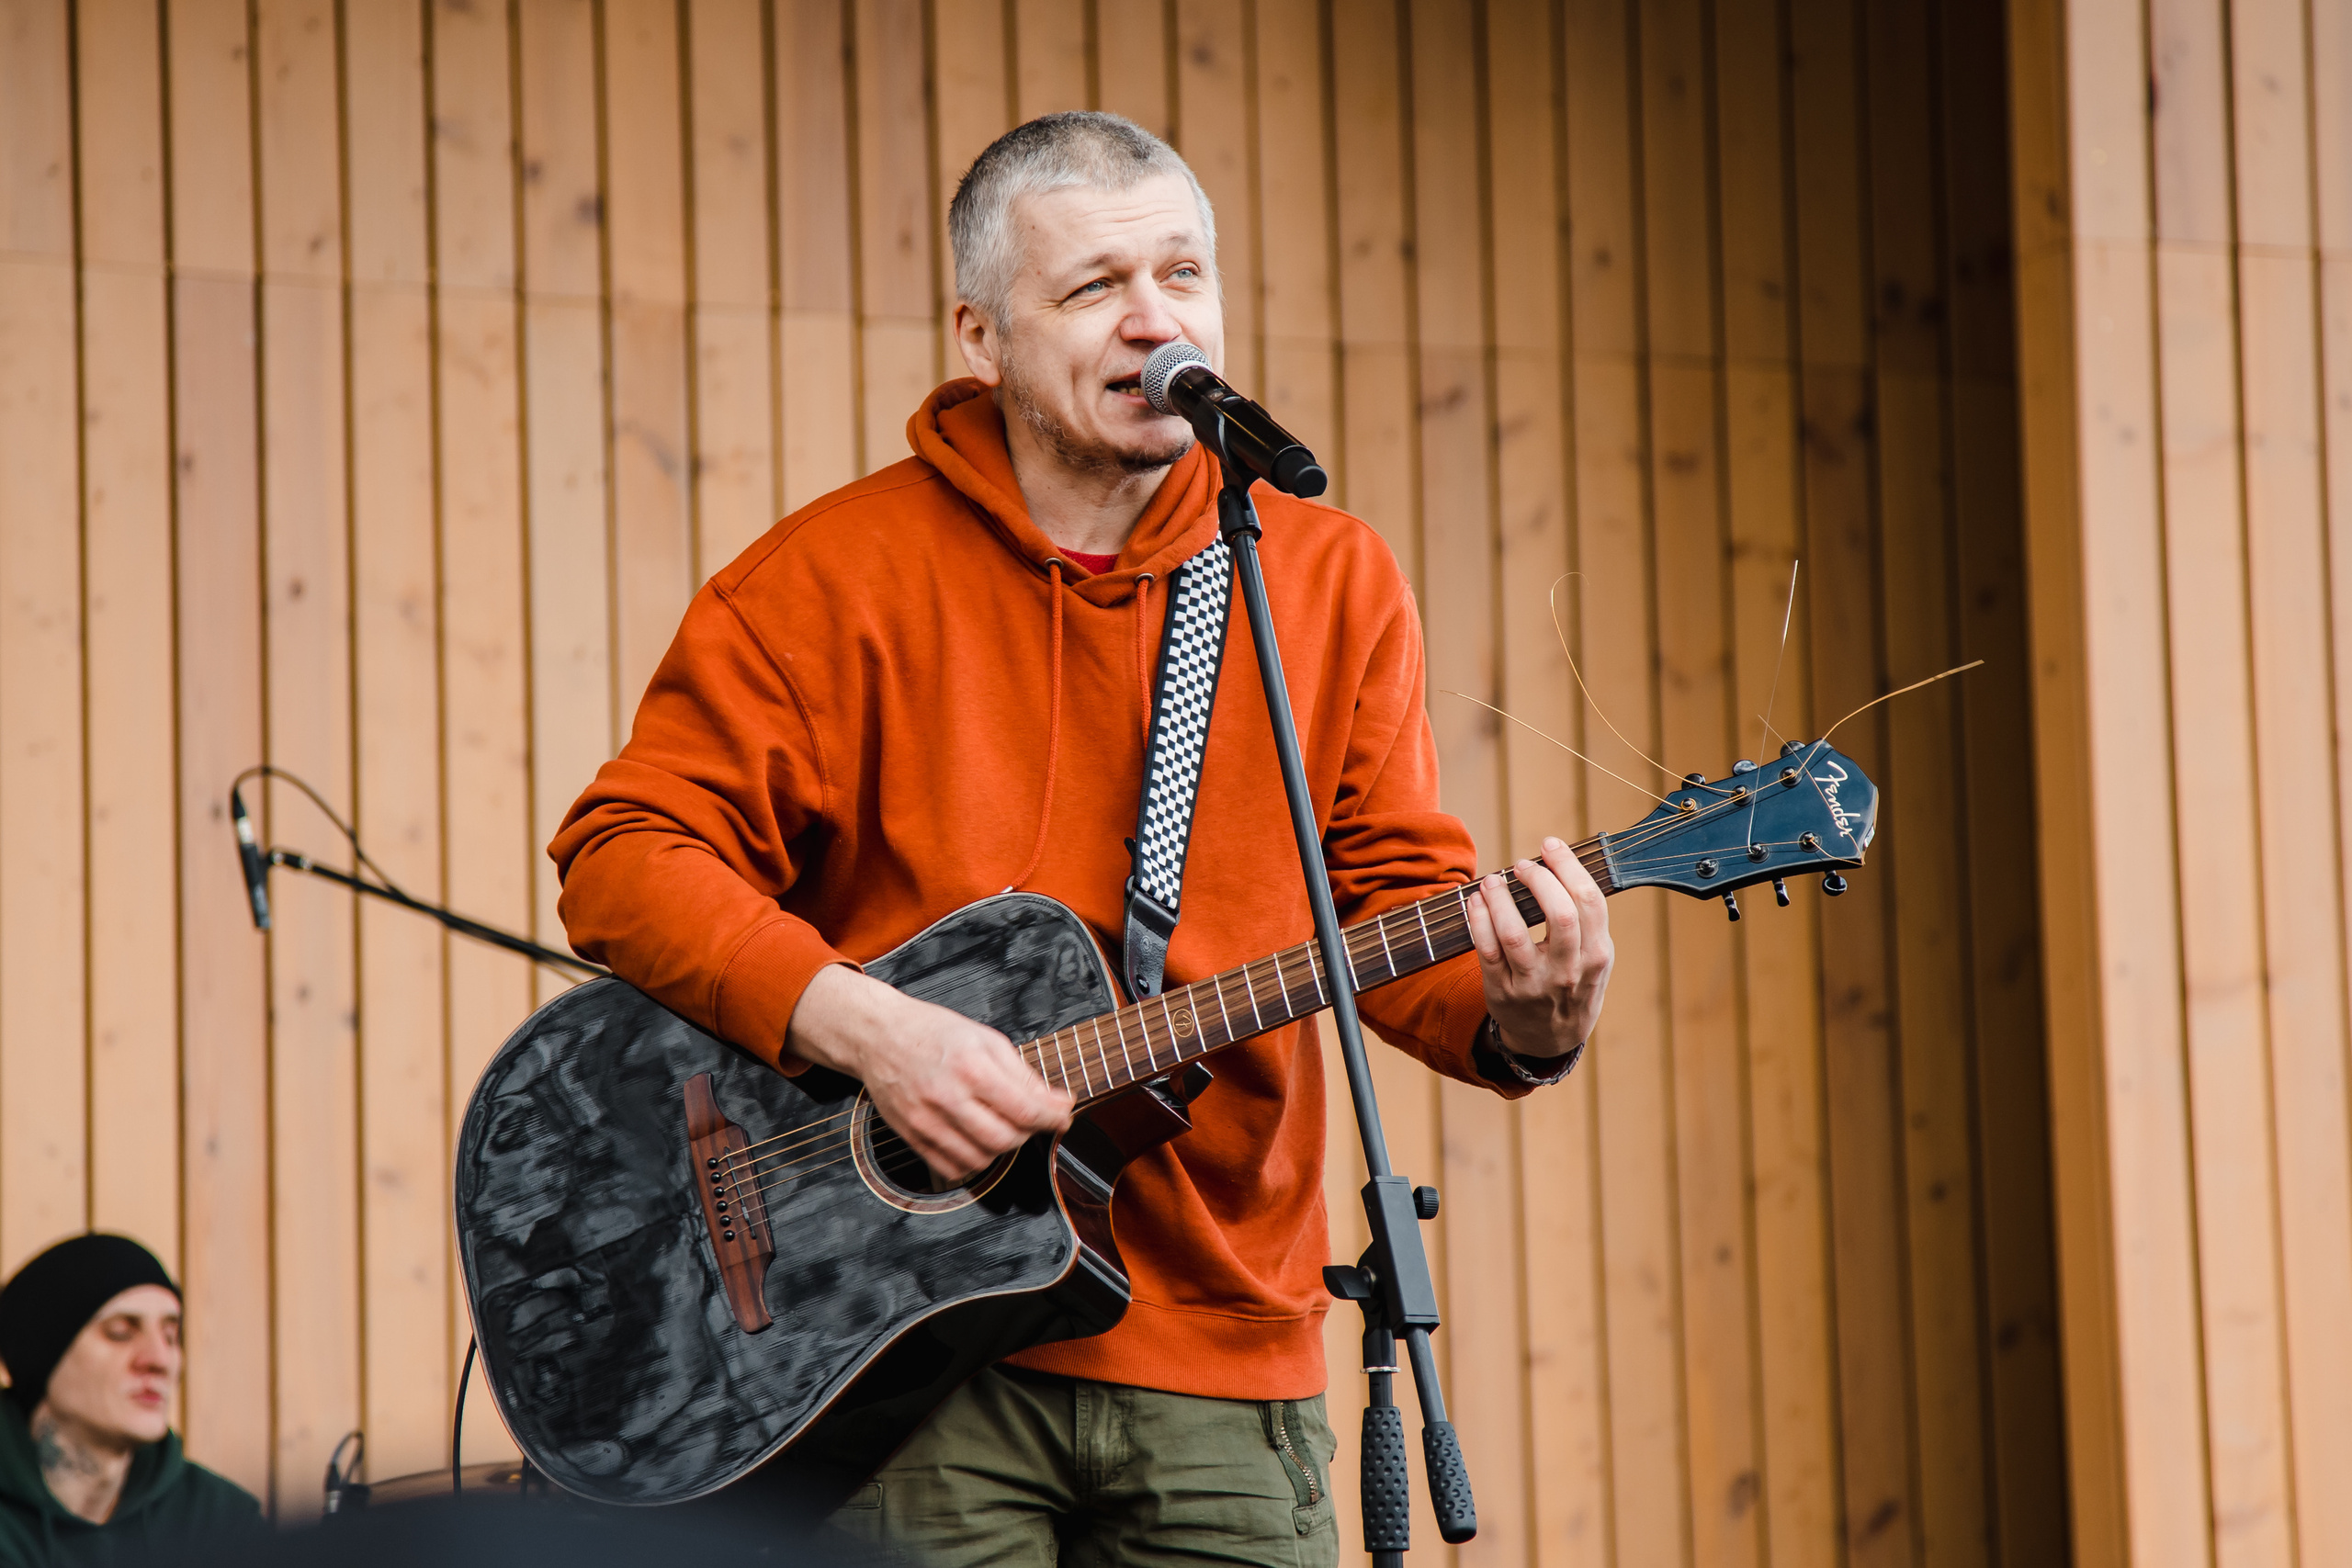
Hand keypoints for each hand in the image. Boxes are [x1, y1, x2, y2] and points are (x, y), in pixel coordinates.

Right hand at [785, 964, 1072, 1183]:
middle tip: (1032, 1118)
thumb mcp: (986, 1039)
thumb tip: (1058, 1102)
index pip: (1024, 1108)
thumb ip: (1023, 1074)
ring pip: (982, 1159)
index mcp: (970, 1065)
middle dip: (1029, 1133)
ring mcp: (926, 1121)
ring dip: (1003, 1148)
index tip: (1064, 1116)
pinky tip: (977, 1139)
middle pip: (1005, 1139)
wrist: (879, 1036)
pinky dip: (974, 1160)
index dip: (1053, 1118)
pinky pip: (953, 1168)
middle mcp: (946, 1096)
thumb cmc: (934, 1032)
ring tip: (1003, 1125)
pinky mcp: (912, 1137)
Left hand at [1465, 837, 1612, 1061]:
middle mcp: (1567, 971)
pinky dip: (1478, 920)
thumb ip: (1586, 918)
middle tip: (1522, 865)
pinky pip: (1486, 950)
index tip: (1550, 845)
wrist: (1551, 1039)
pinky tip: (1476, 902)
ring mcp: (1533, 984)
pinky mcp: (1502, 991)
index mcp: (1596, 956)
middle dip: (1539, 878)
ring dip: (1500, 899)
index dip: (1568, 866)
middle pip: (1559, 914)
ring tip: (1493, 881)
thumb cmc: (1574, 983)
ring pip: (1514, 933)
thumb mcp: (1595, 957)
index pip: (1588, 901)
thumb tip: (1560, 860)